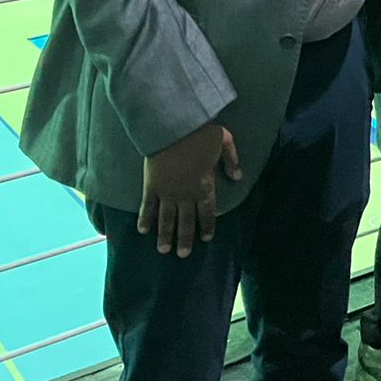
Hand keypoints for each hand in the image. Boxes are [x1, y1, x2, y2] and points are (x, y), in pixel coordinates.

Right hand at [137, 123, 240, 256]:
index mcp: (204, 185)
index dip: (207, 226)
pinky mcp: (151, 186)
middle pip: (185, 222)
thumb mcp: (225, 142)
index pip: (207, 212)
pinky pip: (147, 207)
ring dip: (165, 235)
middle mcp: (185, 194)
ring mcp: (166, 192)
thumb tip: (237, 177)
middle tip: (183, 255)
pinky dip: (144, 219)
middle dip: (185, 239)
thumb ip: (231, 161)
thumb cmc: (201, 132)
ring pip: (166, 219)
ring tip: (164, 250)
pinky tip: (143, 230)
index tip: (206, 238)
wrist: (174, 125)